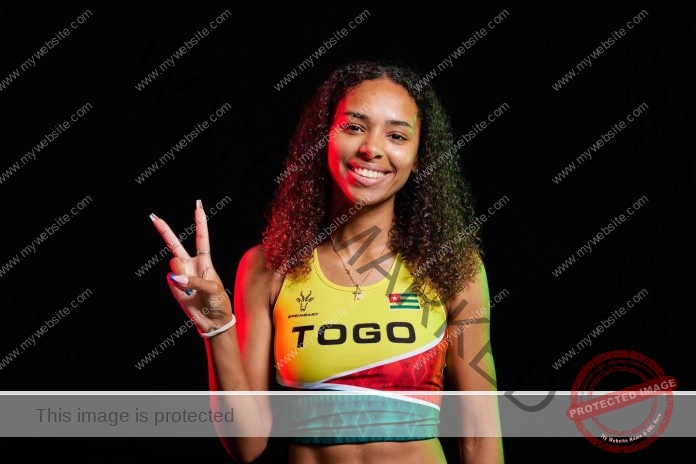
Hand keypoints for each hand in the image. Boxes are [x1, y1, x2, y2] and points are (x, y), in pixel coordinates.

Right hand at [150, 199, 231, 332]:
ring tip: (191, 286)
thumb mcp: (214, 288)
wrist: (213, 321)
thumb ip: (195, 279)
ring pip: (174, 265)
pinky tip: (187, 292)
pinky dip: (178, 286)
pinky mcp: (174, 287)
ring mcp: (181, 275)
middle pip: (176, 245)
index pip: (202, 239)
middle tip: (154, 218)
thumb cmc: (219, 302)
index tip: (198, 207)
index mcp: (205, 262)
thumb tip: (174, 276)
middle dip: (165, 232)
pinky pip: (171, 281)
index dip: (200, 223)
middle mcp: (191, 265)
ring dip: (181, 272)